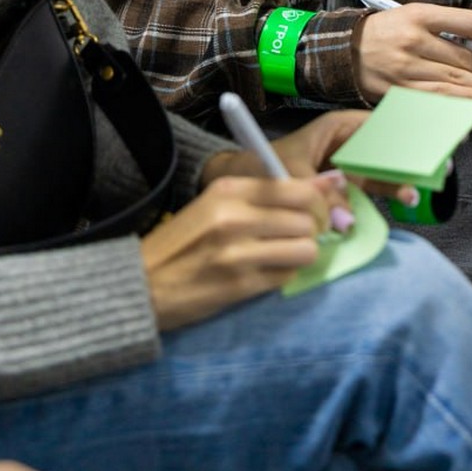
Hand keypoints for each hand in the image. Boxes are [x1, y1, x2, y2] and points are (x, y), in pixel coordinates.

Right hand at [140, 172, 331, 329]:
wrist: (143, 283)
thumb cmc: (183, 241)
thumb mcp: (216, 205)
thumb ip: (265, 195)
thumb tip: (328, 186)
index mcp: (228, 189)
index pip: (297, 188)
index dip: (317, 201)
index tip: (315, 212)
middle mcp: (235, 216)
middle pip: (307, 218)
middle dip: (313, 230)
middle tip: (299, 237)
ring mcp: (238, 252)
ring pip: (306, 248)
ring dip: (302, 254)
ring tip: (284, 255)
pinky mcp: (240, 285)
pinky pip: (288, 276)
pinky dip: (285, 274)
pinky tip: (267, 272)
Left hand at [201, 111, 418, 222]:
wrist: (242, 183)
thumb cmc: (262, 168)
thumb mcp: (289, 178)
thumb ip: (319, 198)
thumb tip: (346, 222)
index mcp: (335, 128)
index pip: (376, 124)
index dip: (404, 132)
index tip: (427, 142)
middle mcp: (345, 143)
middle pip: (384, 146)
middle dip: (410, 157)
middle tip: (439, 169)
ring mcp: (346, 164)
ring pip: (381, 168)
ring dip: (400, 178)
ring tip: (418, 193)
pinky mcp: (343, 186)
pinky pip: (369, 186)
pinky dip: (386, 192)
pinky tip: (405, 200)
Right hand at [351, 2, 471, 103]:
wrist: (343, 49)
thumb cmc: (385, 31)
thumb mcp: (410, 14)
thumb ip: (443, 27)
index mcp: (417, 15)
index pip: (464, 22)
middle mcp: (413, 41)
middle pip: (464, 60)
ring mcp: (405, 69)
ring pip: (454, 82)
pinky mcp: (399, 91)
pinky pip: (436, 99)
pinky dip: (460, 104)